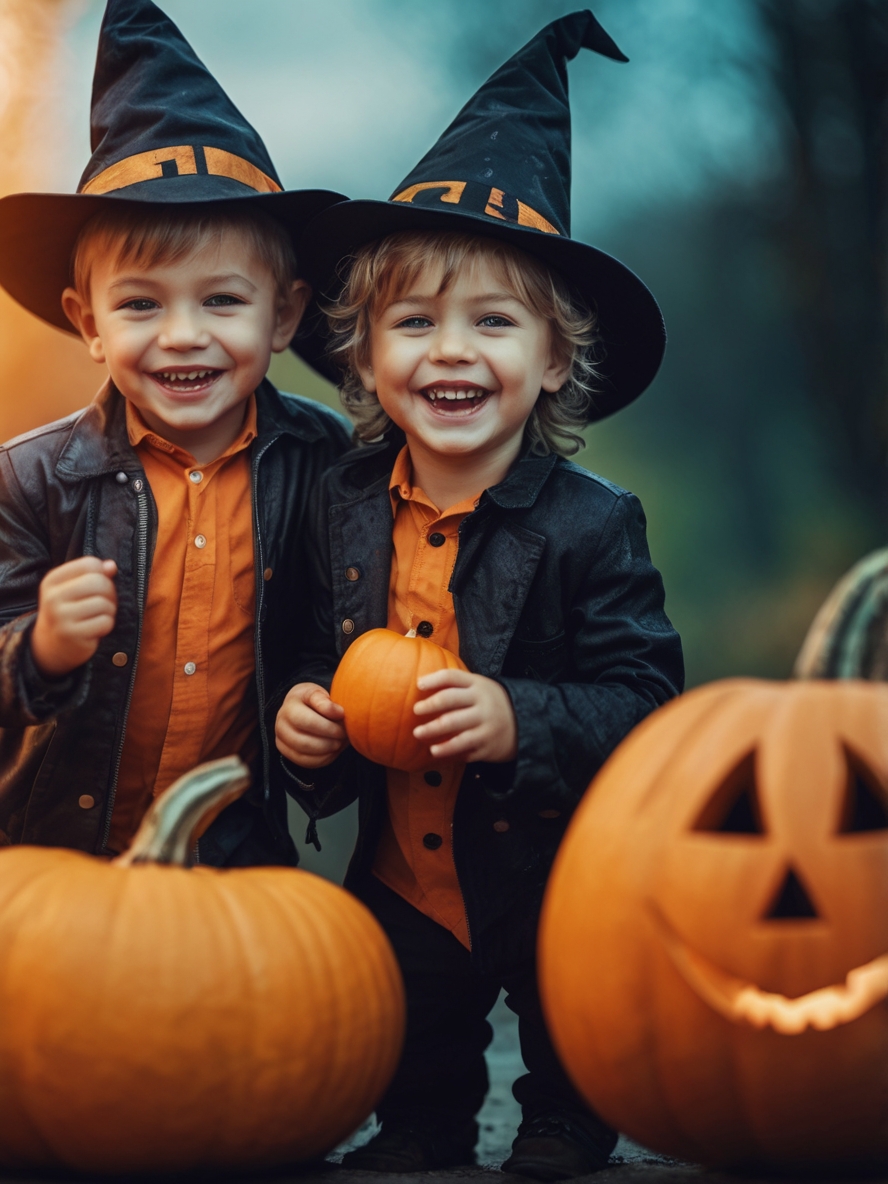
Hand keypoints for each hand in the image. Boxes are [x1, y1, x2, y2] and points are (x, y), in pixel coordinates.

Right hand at [31, 557, 117, 677]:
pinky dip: (107, 625)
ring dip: (109, 611)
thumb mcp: (74, 589)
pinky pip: (105, 622)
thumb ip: (94, 574)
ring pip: (104, 604)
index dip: (102, 574)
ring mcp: (60, 617)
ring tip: (99, 616)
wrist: (51, 645)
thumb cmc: (70, 611)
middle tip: (105, 603)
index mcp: (52, 580)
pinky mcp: (72, 634)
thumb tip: (112, 566)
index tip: (97, 586)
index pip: (89, 564)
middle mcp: (53, 597)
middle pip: (98, 582)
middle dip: (110, 593)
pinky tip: (96, 629)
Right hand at [275, 682, 346, 768]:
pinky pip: (307, 762)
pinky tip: (334, 749)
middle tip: (344, 734)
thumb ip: (325, 700)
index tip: (343, 718)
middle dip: (329, 739)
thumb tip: (339, 712)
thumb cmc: (312, 700)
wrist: (301, 708)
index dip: (328, 725)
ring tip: (340, 740)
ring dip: (328, 749)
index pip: (307, 722)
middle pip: (305, 741)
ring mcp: (282, 741)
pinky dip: (324, 758)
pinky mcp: (288, 754)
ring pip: (305, 753)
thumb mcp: (317, 693)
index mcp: (288, 707)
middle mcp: (281, 725)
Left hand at [413, 669, 517, 763]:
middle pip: (451, 702)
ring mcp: (486, 727)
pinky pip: (465, 750)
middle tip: (415, 710)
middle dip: (430, 706)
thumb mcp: (480, 687)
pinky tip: (435, 752)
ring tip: (419, 734)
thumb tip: (420, 683)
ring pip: (456, 729)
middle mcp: (483, 705)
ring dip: (435, 733)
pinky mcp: (488, 747)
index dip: (434, 680)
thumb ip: (456, 684)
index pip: (453, 678)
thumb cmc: (491, 703)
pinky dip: (448, 752)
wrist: (526, 724)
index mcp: (479, 687)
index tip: (419, 685)